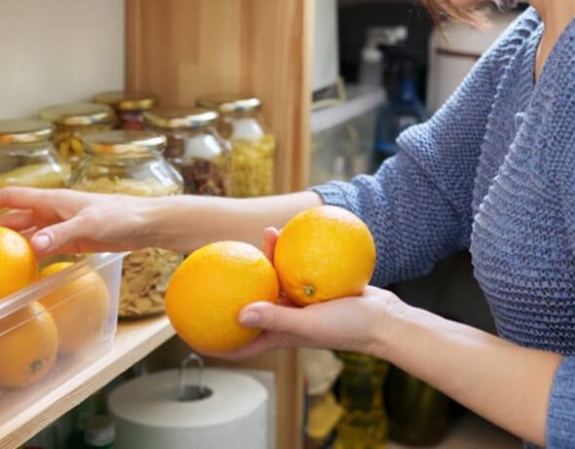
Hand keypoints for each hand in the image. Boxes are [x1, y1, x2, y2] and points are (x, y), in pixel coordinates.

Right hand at [0, 186, 159, 255]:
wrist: (146, 223)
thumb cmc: (121, 216)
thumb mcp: (89, 224)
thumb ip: (60, 234)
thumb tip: (32, 245)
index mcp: (52, 200)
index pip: (10, 198)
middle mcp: (53, 211)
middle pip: (14, 218)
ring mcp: (62, 226)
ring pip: (28, 234)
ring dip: (10, 243)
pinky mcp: (73, 240)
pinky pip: (44, 246)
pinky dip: (30, 255)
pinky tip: (21, 268)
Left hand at [213, 228, 401, 359]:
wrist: (383, 319)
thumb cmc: (347, 328)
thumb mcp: (308, 324)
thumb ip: (274, 318)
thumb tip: (238, 314)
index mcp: (278, 334)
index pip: (239, 344)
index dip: (215, 342)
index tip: (191, 330)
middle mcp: (285, 318)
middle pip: (251, 304)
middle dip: (233, 291)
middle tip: (217, 267)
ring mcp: (300, 302)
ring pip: (273, 279)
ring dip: (265, 259)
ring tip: (265, 233)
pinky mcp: (316, 286)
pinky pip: (295, 266)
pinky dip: (289, 251)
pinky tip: (286, 230)